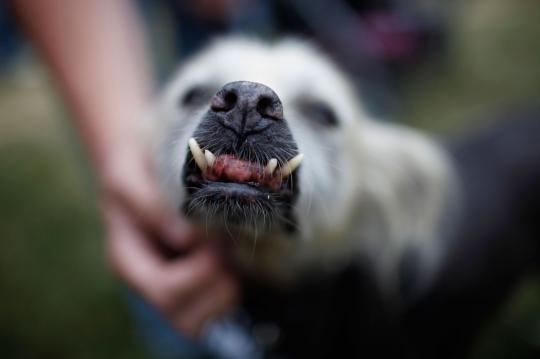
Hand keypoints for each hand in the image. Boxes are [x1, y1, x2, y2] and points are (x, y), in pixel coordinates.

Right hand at [100, 146, 238, 337]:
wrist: (139, 169)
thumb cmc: (131, 171)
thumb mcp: (129, 178)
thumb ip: (152, 205)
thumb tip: (188, 238)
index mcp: (128, 261)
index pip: (164, 290)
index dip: (197, 271)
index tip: (211, 238)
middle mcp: (148, 282)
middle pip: (183, 318)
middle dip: (215, 285)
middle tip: (224, 249)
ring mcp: (170, 287)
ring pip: (198, 323)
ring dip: (224, 293)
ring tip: (228, 257)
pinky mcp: (191, 284)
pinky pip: (212, 311)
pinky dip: (228, 293)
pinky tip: (232, 262)